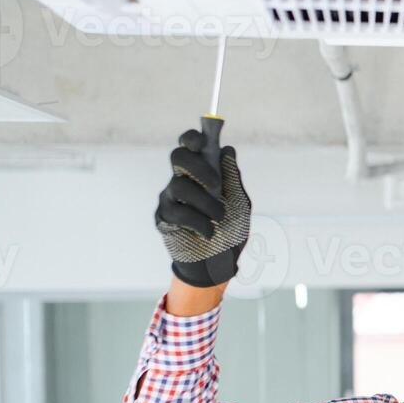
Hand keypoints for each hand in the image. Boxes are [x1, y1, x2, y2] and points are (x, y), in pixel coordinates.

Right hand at [154, 130, 250, 287]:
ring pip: (180, 185)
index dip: (192, 138)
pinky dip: (197, 221)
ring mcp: (171, 198)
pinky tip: (208, 232)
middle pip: (178, 156)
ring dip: (205, 202)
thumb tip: (227, 149)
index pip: (190, 146)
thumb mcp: (239, 204)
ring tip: (218, 217)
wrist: (221, 264)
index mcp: (203, 173)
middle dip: (197, 166)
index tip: (202, 142)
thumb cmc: (230, 232)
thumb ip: (232, 178)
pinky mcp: (164, 218)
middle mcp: (184, 180)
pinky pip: (176, 211)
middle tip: (215, 184)